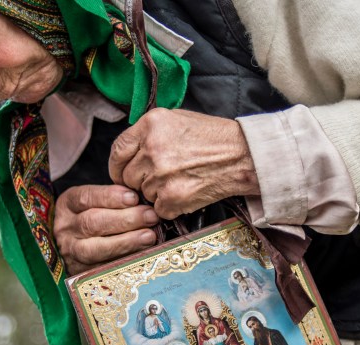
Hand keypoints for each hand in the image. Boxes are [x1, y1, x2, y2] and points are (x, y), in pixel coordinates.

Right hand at [53, 184, 158, 274]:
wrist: (75, 244)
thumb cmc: (94, 215)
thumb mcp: (97, 201)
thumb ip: (116, 199)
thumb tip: (144, 199)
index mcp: (68, 204)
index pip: (86, 198)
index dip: (110, 197)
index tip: (133, 197)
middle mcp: (65, 228)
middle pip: (92, 223)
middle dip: (125, 219)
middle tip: (150, 217)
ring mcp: (70, 252)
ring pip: (95, 249)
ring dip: (126, 242)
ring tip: (149, 236)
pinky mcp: (80, 272)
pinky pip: (102, 269)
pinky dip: (124, 261)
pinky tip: (142, 253)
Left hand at [109, 108, 259, 219]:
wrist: (242, 156)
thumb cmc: (212, 137)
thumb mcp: (176, 119)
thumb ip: (147, 133)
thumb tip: (127, 152)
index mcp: (150, 125)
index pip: (117, 150)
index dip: (117, 165)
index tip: (122, 172)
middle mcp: (152, 149)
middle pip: (127, 176)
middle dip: (140, 180)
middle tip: (161, 176)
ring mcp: (161, 175)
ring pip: (143, 194)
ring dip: (157, 193)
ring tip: (180, 180)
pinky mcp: (172, 198)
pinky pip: (158, 209)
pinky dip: (169, 206)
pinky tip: (186, 191)